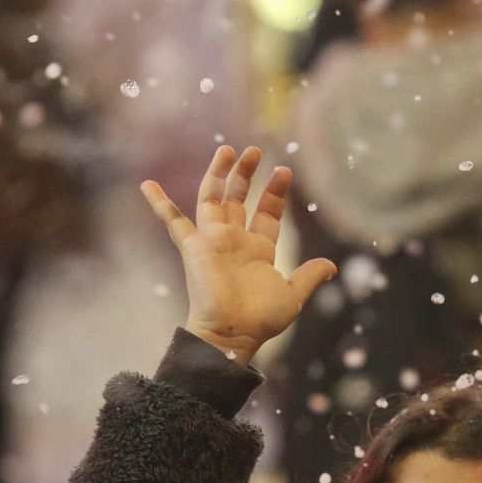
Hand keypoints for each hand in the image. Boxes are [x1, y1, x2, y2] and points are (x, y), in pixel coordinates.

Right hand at [142, 145, 335, 361]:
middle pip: (238, 199)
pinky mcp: (193, 247)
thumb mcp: (294, 295)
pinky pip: (173, 222)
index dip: (274, 192)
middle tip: (254, 150)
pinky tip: (147, 184)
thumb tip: (333, 266)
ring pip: (212, 198)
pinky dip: (159, 204)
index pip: (266, 213)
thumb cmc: (261, 319)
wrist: (232, 333)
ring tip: (227, 149)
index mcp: (258, 250)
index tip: (283, 171)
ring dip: (218, 173)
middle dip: (246, 174)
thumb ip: (310, 275)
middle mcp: (234, 241)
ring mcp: (213, 241)